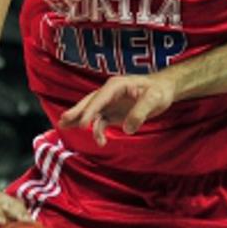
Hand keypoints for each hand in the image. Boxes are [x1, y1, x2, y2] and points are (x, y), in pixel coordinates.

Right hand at [58, 74, 177, 145]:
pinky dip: (97, 130)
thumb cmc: (158, 91)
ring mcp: (109, 103)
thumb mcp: (153, 99)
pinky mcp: (112, 113)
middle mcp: (109, 93)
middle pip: (89, 102)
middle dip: (76, 112)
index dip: (90, 110)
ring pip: (91, 112)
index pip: (100, 98)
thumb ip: (139, 113)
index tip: (83, 124)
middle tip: (63, 121)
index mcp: (116, 85)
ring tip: (64, 127)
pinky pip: (100, 122)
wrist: (163, 90)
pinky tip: (100, 141)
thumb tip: (127, 129)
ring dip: (79, 120)